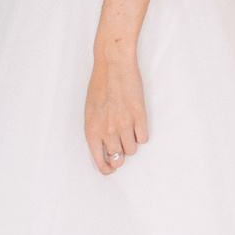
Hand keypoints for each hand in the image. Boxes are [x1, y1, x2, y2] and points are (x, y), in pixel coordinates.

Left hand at [84, 49, 148, 174]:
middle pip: (119, 158)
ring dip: (132, 142)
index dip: (107, 168)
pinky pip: (144, 138)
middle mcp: (108, 130)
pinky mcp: (139, 116)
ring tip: (129, 127)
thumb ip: (97, 131)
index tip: (111, 169)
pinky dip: (141, 133)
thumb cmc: (100, 85)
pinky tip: (137, 122)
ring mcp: (124, 124)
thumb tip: (105, 148)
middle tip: (122, 144)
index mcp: (92, 130)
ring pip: (133, 150)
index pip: (100, 161)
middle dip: (121, 153)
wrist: (113, 65)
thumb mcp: (90, 111)